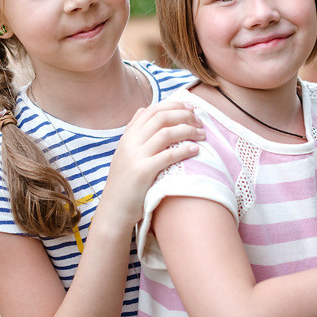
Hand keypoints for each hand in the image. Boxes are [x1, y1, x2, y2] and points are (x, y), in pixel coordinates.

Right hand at [99, 101, 204, 227]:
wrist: (114, 210)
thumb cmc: (125, 184)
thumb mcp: (124, 153)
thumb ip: (133, 132)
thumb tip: (142, 110)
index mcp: (127, 137)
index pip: (152, 110)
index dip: (173, 105)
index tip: (190, 108)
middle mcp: (130, 143)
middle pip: (161, 118)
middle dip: (184, 116)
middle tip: (200, 122)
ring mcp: (135, 157)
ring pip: (166, 133)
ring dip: (188, 130)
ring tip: (202, 135)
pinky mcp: (142, 172)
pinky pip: (167, 155)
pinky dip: (184, 150)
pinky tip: (195, 150)